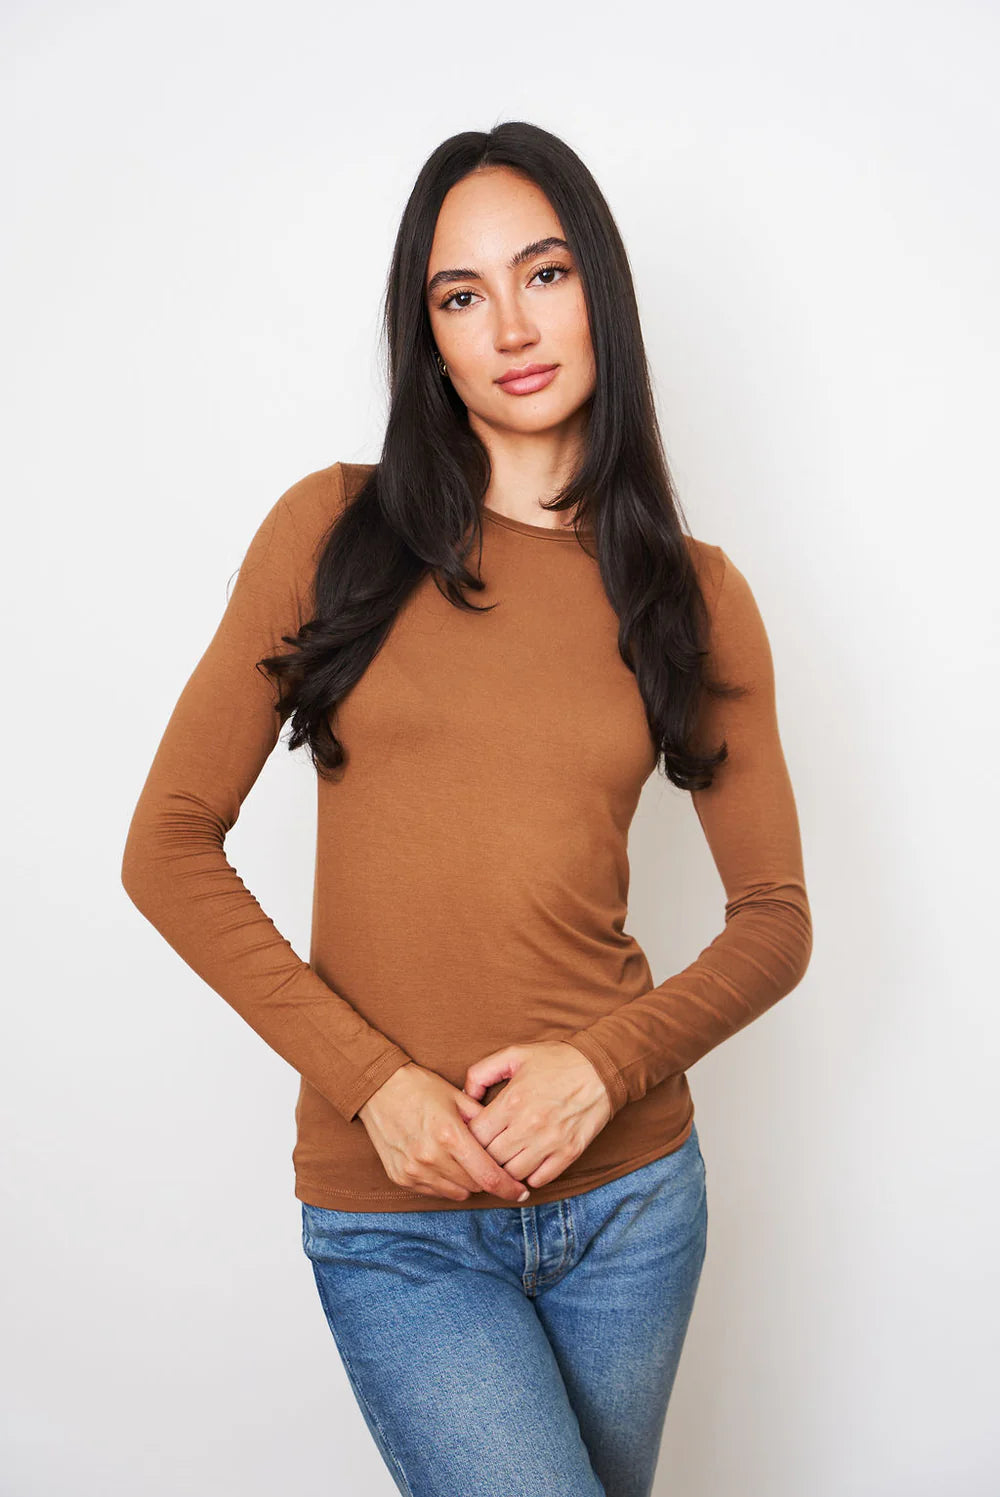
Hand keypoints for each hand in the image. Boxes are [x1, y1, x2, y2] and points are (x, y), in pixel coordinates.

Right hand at [357, 1062, 530, 1203]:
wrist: (378, 1089)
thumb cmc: (420, 1088)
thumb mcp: (458, 1097)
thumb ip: (484, 1121)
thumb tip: (507, 1141)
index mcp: (450, 1135)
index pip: (488, 1176)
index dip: (509, 1188)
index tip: (522, 1192)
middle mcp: (431, 1157)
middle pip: (474, 1186)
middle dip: (487, 1178)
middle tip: (488, 1163)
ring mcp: (414, 1170)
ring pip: (456, 1192)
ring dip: (467, 1182)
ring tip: (463, 1160)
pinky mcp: (401, 1177)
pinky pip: (434, 1191)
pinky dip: (445, 1182)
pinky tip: (443, 1162)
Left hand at [462, 1042, 612, 1191]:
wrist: (601, 1068)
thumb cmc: (557, 1060)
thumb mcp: (515, 1054)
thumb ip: (482, 1072)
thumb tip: (465, 1095)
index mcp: (511, 1101)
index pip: (475, 1136)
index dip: (467, 1139)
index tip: (471, 1136)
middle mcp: (528, 1125)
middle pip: (490, 1159)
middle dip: (482, 1157)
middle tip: (483, 1152)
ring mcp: (550, 1142)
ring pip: (512, 1174)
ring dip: (504, 1170)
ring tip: (504, 1159)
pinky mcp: (569, 1153)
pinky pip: (539, 1180)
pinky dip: (529, 1176)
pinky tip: (527, 1163)